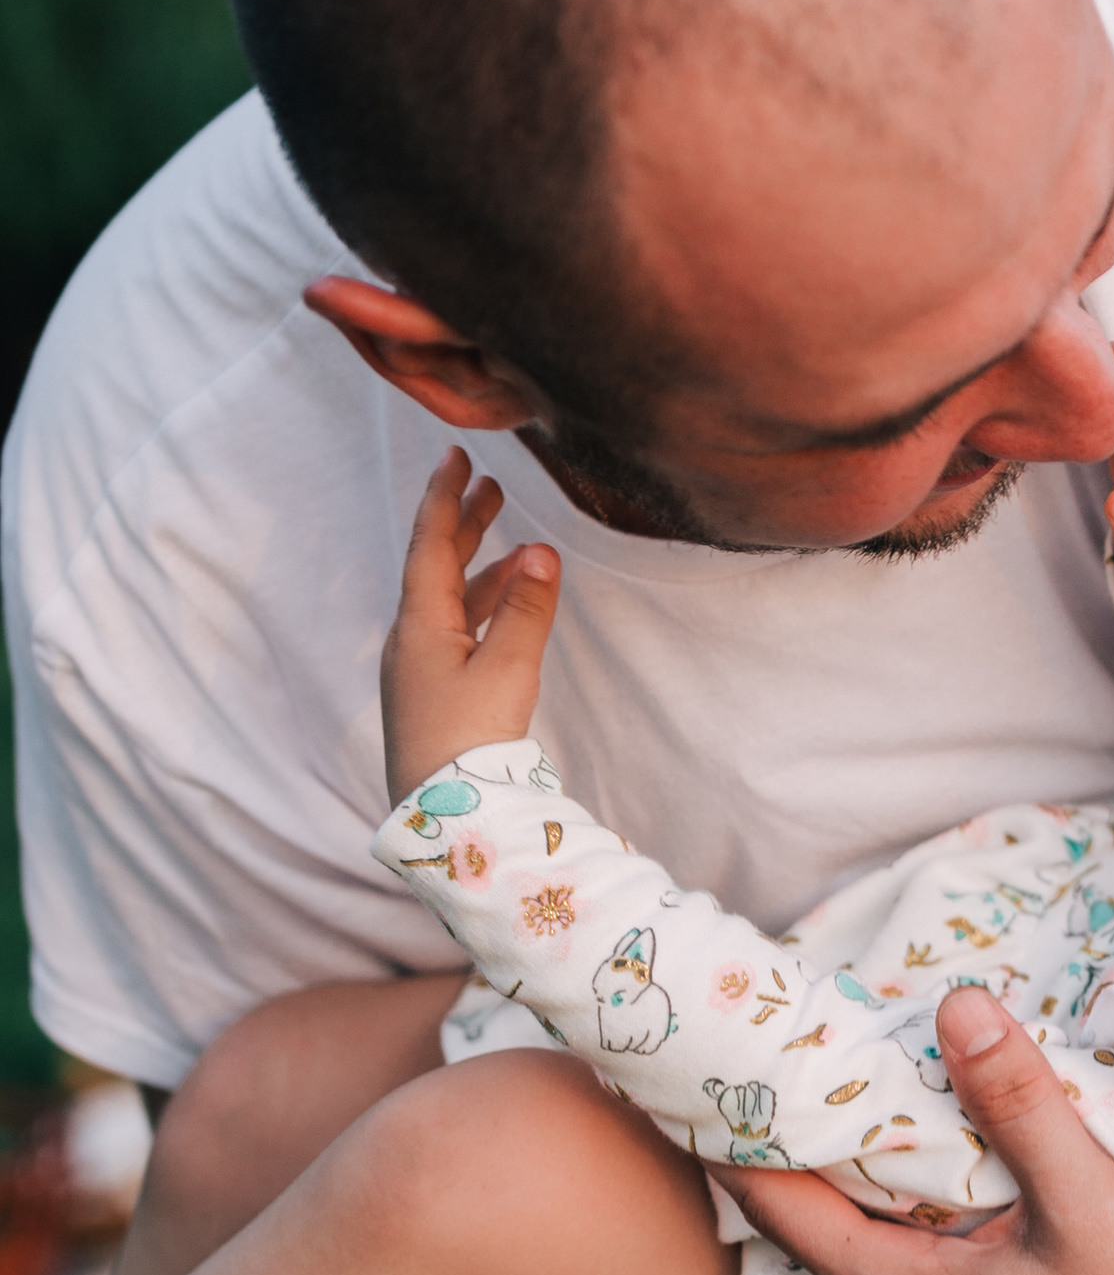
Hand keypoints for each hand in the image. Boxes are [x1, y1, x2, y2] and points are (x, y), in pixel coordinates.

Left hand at [382, 447, 560, 803]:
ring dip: (480, 568)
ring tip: (516, 547)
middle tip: (490, 487)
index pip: (430, 545)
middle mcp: (412, 641)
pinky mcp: (434, 697)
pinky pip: (456, 633)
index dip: (445, 497)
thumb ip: (526, 610)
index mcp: (420, 625)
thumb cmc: (469, 744)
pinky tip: (506, 611)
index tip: (456, 456)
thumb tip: (541, 551)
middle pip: (436, 568)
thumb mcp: (507, 671)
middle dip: (464, 525)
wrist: (445, 818)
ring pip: (450, 602)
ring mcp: (420, 671)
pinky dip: (483, 609)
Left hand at [725, 986, 1113, 1274]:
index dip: (738, 1144)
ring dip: (872, 1213)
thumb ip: (1020, 1102)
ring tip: (881, 1138)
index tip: (711, 1086)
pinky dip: (920, 1254)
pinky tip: (962, 1221)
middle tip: (804, 1086)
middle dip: (808, 1165)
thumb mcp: (1093, 1200)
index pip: (781, 1209)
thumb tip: (958, 1006)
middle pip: (826, 1239)